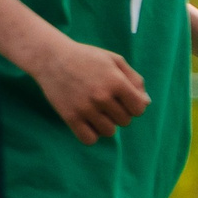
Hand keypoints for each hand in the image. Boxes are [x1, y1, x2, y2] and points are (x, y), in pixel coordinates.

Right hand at [30, 38, 148, 142]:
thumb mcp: (115, 61)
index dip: (135, 106)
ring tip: (98, 111)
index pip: (139, 109)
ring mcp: (85, 108)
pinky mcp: (69, 117)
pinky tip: (89, 122)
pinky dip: (92, 134)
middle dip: (120, 113)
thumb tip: (146, 103)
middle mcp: (102, 97)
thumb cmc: (87, 58)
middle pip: (125, 121)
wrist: (52, 58)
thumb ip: (135, 80)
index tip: (125, 99)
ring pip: (109, 131)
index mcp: (116, 82)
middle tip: (108, 102)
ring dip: (107, 124)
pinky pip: (89, 139)